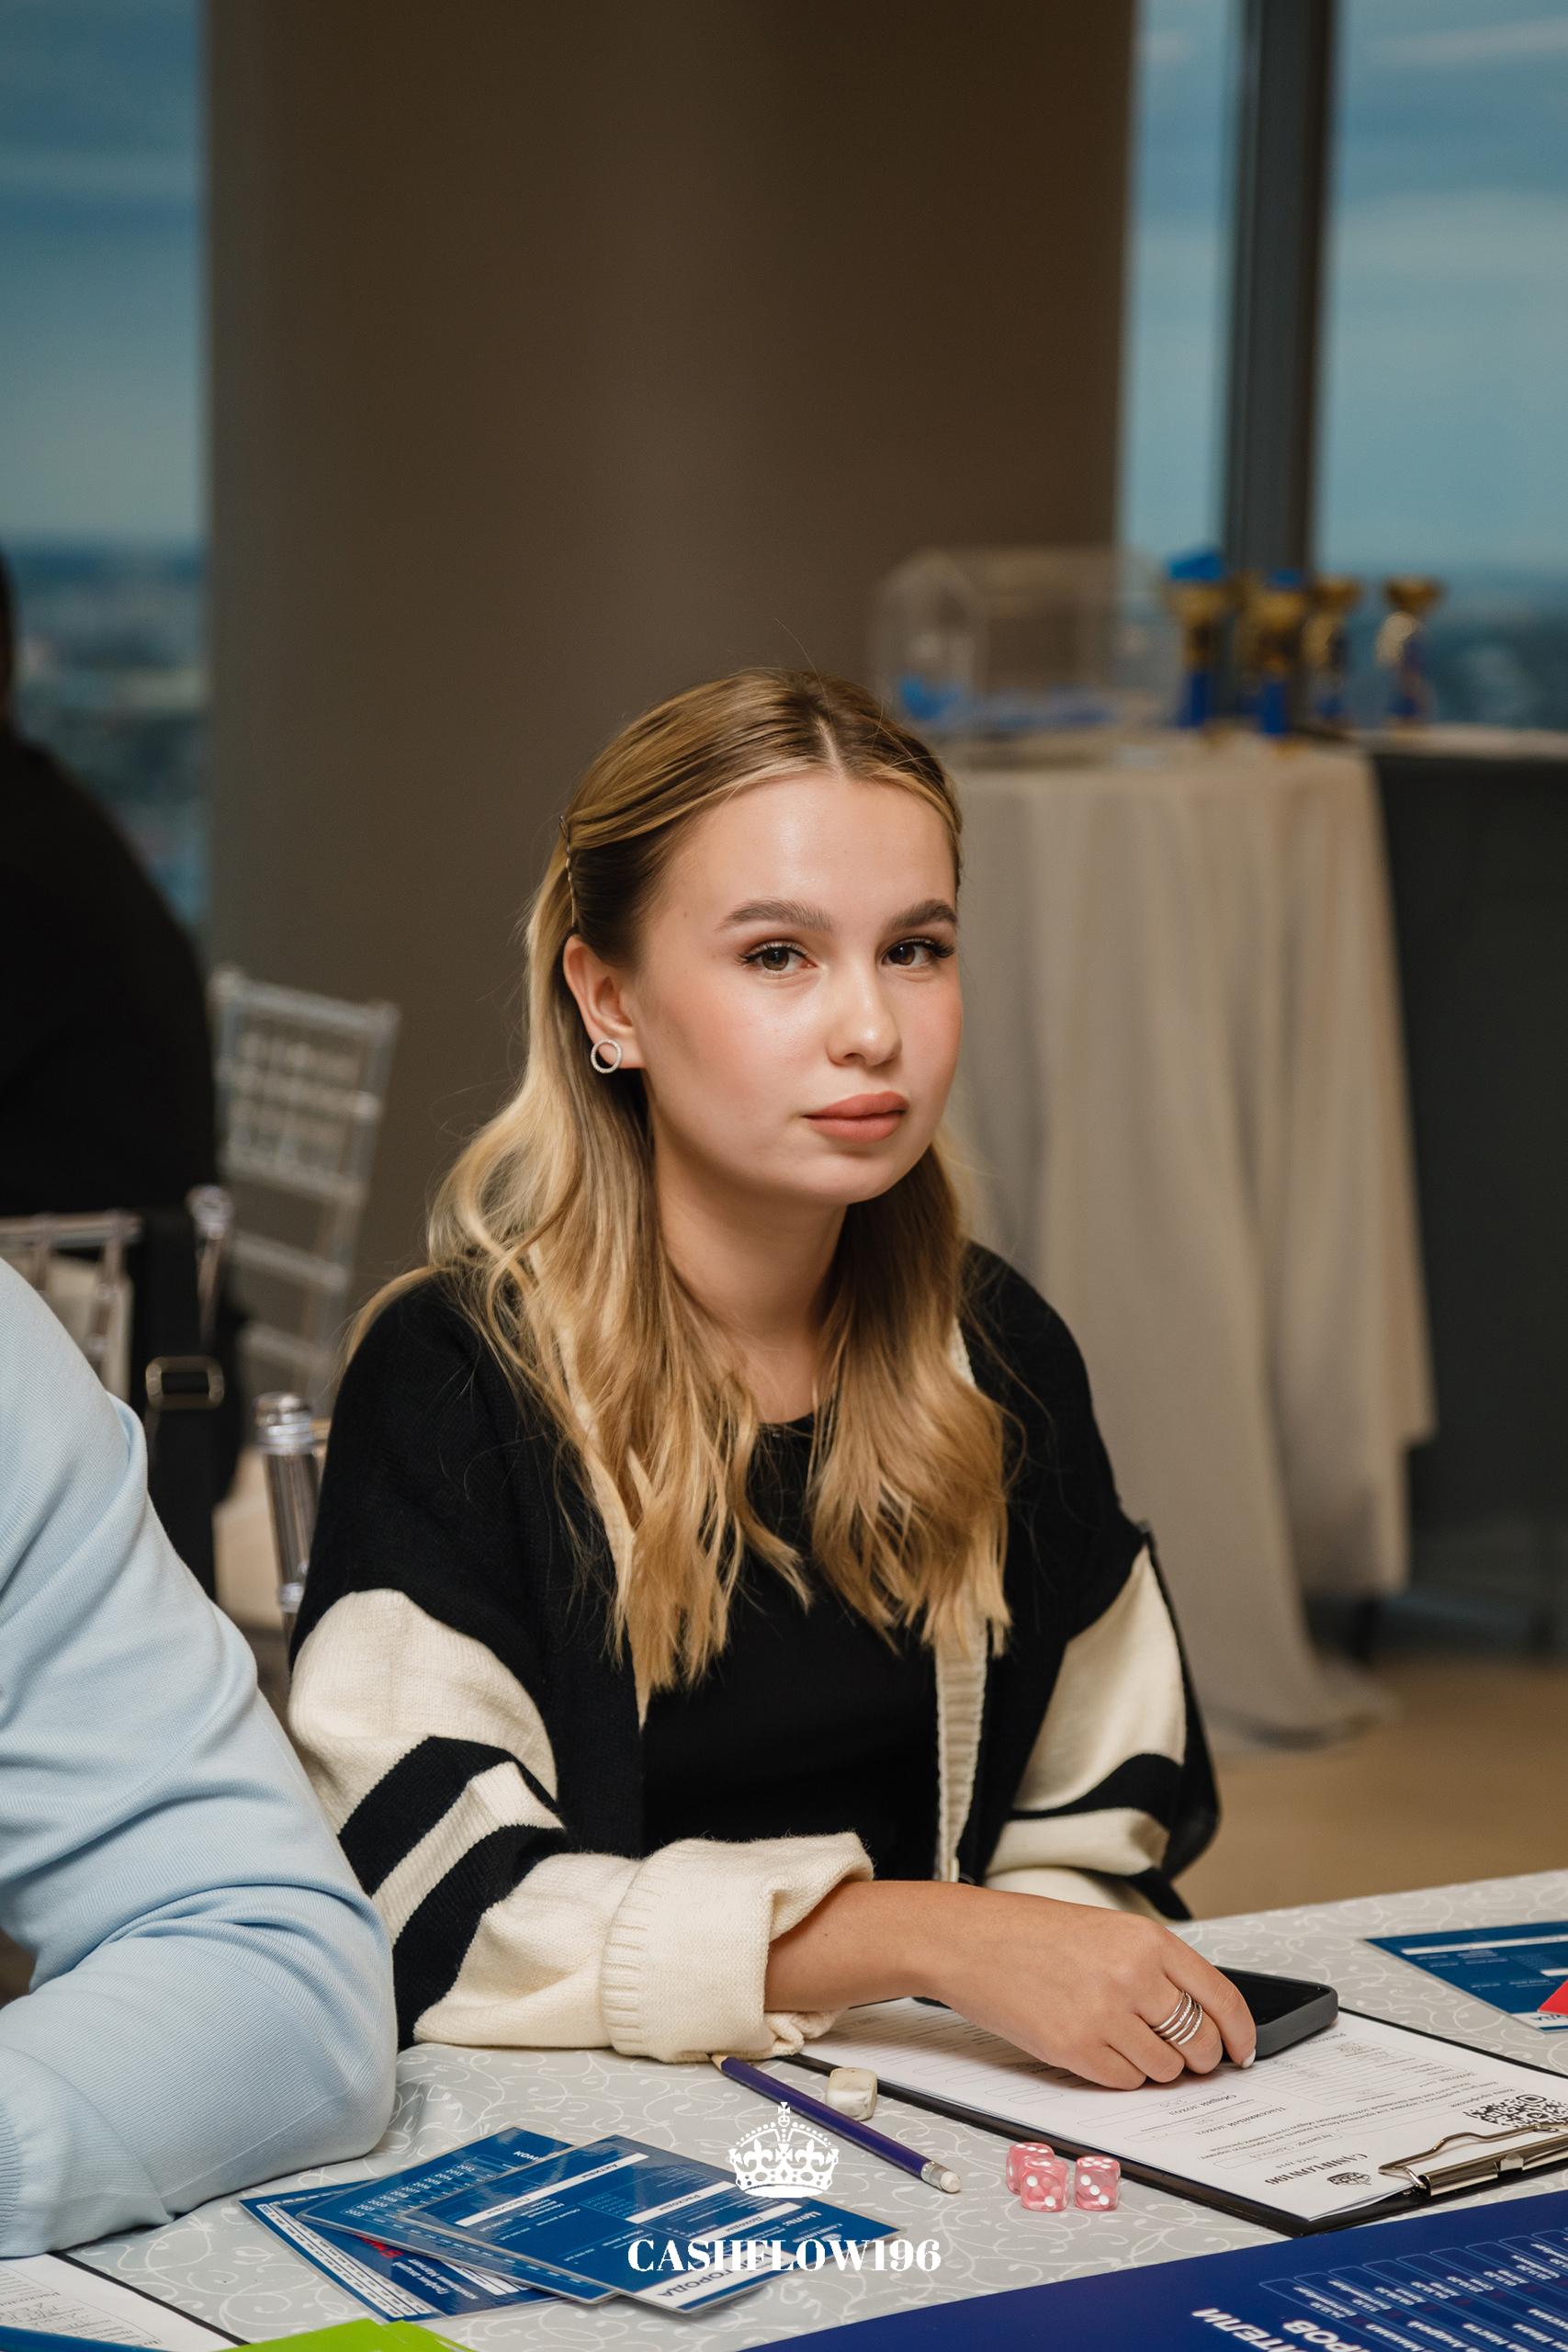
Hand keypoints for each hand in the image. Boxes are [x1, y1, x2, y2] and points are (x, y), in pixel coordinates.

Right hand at [928, 1888, 1255, 2087]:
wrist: (969, 1940)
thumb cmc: (1032, 1934)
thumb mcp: (1108, 1931)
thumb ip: (1157, 1969)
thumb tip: (1201, 2022)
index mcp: (1147, 1939)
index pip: (1221, 1998)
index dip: (1240, 2033)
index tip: (1242, 2051)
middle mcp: (1134, 1976)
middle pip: (1199, 2042)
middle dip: (1196, 2056)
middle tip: (1178, 2052)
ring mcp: (1105, 2015)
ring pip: (1165, 2069)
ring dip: (1153, 2065)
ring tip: (1119, 2038)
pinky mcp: (1075, 2049)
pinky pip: (1125, 2082)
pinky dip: (1118, 2074)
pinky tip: (1094, 2046)